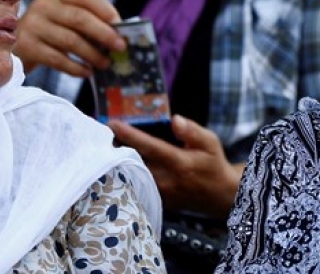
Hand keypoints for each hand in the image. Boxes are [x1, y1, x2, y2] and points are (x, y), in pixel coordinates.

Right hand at [15, 0, 125, 75]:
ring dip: (92, 54)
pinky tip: (87, 72)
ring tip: (105, 63)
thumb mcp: (66, 18)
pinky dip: (75, 67)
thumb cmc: (51, 32)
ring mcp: (32, 25)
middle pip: (79, 18)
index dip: (105, 9)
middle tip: (120, 47)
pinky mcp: (26, 46)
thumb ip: (90, 20)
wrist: (13, 47)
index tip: (120, 25)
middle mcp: (44, 5)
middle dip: (104, 34)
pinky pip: (57, 59)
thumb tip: (120, 35)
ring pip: (70, 40)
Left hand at [110, 115, 242, 217]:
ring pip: (131, 174)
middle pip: (133, 161)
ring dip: (119, 159)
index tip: (112, 123)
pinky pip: (135, 184)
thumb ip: (192, 130)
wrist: (217, 195)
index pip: (149, 147)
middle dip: (116, 146)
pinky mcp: (155, 200)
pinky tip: (118, 161)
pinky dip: (126, 171)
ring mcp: (159, 193)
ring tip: (106, 143)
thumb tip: (174, 119)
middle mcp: (166, 179)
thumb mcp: (211, 142)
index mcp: (179, 162)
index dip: (129, 135)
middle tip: (101, 131)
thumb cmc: (213, 164)